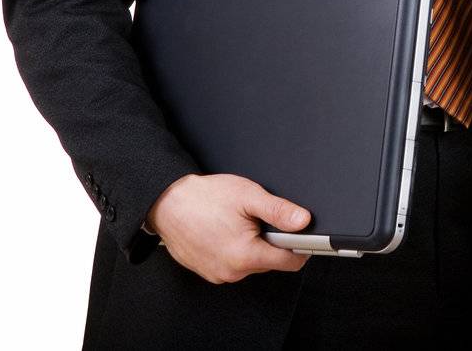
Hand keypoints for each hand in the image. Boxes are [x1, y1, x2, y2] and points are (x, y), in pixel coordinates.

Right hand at [145, 173, 312, 283]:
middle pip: (271, 262)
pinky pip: (234, 264)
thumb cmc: (203, 199)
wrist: (168, 203)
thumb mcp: (248, 196)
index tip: (300, 235)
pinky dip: (236, 250)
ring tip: (237, 224)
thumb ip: (279, 211)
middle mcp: (232, 271)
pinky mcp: (209, 272)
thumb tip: (303, 221)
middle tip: (256, 220)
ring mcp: (219, 274)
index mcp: (245, 255)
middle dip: (271, 241)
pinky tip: (225, 232)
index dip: (300, 247)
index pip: (290, 263)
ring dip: (252, 245)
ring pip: (252, 263)